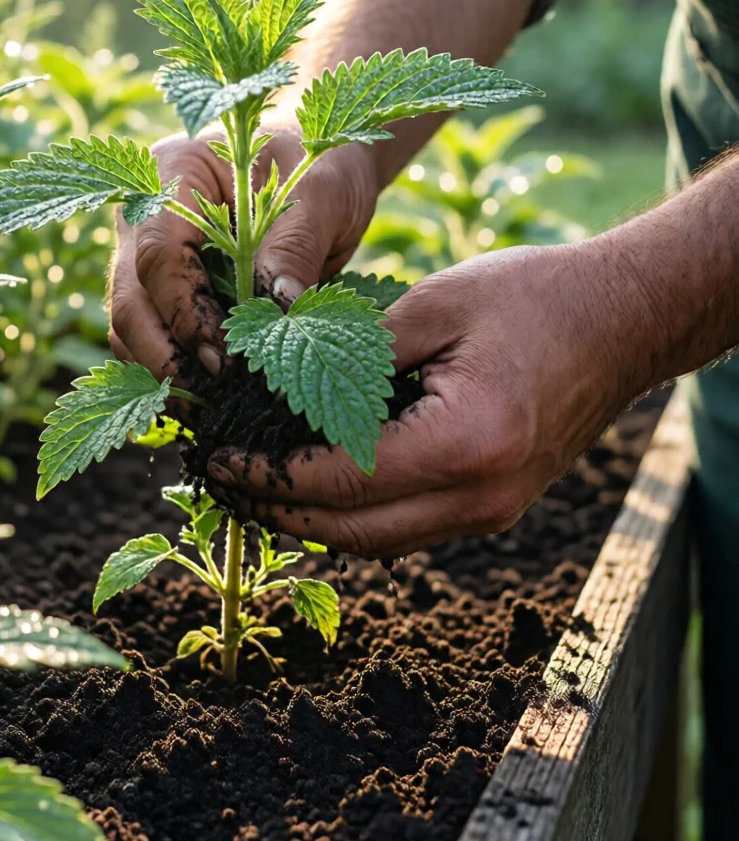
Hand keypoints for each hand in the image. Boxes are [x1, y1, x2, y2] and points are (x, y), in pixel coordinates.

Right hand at [108, 124, 379, 378]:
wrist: (322, 164)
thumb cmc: (320, 162)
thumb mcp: (322, 193)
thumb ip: (295, 246)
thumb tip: (279, 314)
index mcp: (172, 173)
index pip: (158, 254)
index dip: (186, 313)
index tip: (226, 357)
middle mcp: (144, 215)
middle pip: (129, 298)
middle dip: (163, 357)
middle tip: (210, 401)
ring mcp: (146, 255)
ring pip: (130, 327)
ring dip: (163, 374)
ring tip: (212, 411)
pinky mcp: (165, 291)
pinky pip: (153, 338)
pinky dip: (175, 372)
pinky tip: (211, 402)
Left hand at [207, 242, 648, 557]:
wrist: (624, 321)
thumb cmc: (536, 298)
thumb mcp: (434, 305)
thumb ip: (354, 350)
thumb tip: (278, 379)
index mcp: (464, 443)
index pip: (340, 482)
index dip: (269, 477)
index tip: (217, 459)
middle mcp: (480, 496)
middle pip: (355, 533)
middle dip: (278, 513)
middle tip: (221, 483)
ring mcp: (492, 511)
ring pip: (380, 542)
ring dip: (313, 521)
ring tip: (255, 485)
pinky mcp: (495, 507)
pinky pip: (409, 527)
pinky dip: (356, 514)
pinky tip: (317, 482)